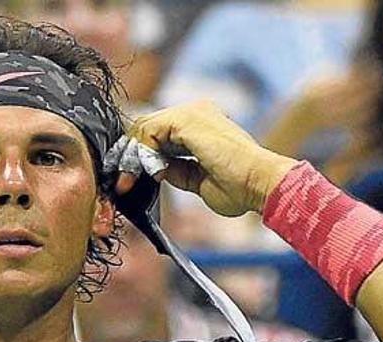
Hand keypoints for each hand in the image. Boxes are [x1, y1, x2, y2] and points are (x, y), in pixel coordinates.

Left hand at [117, 100, 297, 216]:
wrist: (260, 185)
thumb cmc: (238, 187)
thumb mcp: (194, 179)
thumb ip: (173, 168)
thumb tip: (150, 168)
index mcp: (200, 124)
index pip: (154, 133)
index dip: (137, 157)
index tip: (127, 182)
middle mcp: (195, 112)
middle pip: (144, 127)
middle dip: (129, 156)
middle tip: (122, 183)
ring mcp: (191, 112)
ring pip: (142, 128)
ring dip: (132, 157)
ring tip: (129, 181)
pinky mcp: (187, 119)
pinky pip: (149, 131)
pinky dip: (143, 153)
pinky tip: (152, 173)